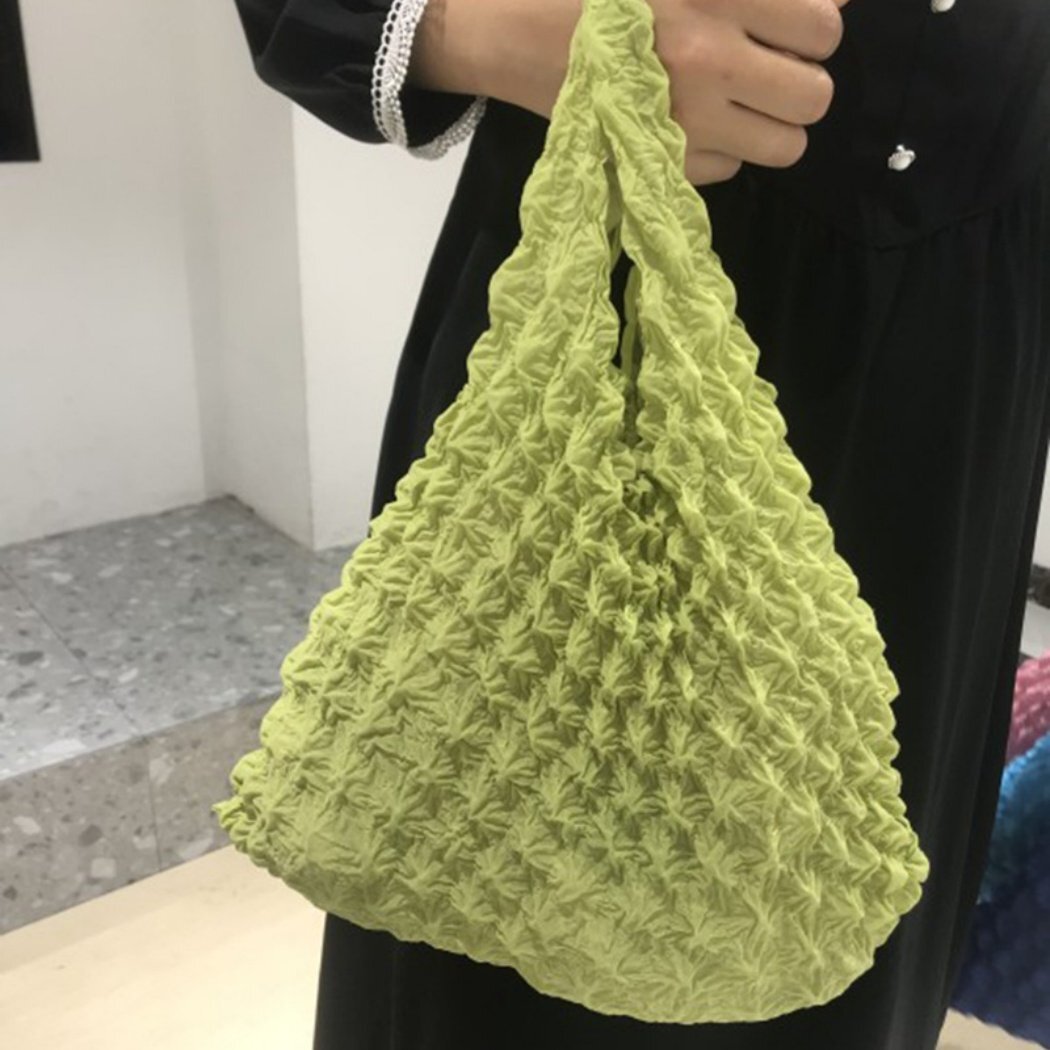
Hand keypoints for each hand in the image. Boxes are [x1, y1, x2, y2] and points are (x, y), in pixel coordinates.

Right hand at [479, 0, 848, 184]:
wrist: (516, 28)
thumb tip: (834, 1)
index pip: (823, 27)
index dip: (812, 29)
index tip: (787, 27)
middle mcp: (711, 59)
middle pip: (815, 96)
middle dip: (801, 83)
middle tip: (770, 71)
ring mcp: (686, 120)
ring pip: (785, 147)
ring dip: (772, 125)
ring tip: (741, 104)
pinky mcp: (661, 161)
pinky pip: (730, 169)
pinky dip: (720, 150)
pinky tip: (689, 122)